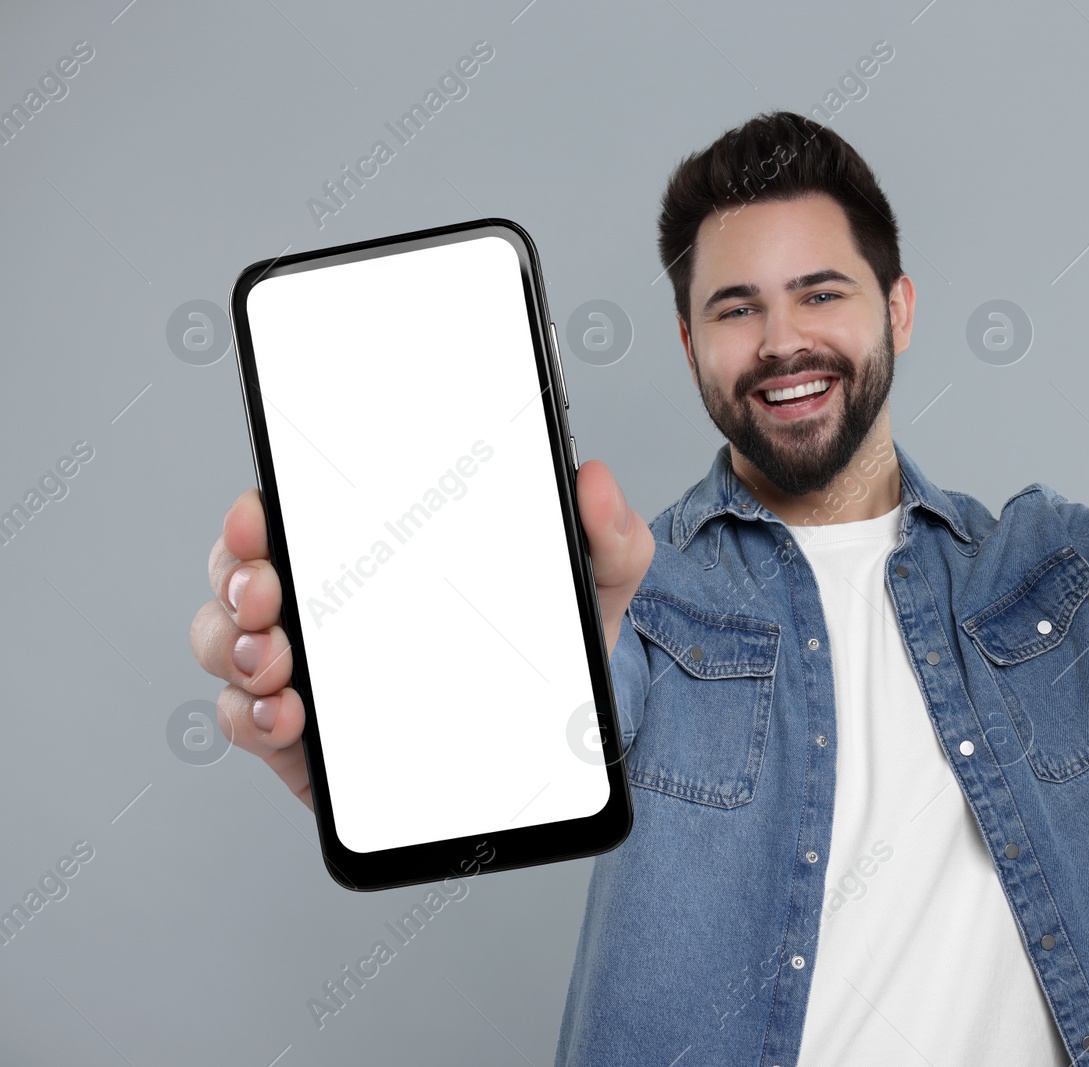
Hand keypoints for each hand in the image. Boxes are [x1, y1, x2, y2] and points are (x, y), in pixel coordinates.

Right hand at [189, 466, 653, 811]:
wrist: (559, 741)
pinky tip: (285, 716)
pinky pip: (248, 722)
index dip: (259, 510)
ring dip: (235, 647)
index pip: (295, 513)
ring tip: (277, 662)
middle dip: (236, 577)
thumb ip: (609, 534)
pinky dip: (251, 717)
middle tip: (268, 592)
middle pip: (239, 573)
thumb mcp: (592, 586)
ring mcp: (309, 671)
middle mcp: (328, 604)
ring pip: (227, 644)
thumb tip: (596, 479)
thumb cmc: (550, 644)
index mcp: (377, 550)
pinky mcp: (308, 741)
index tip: (259, 513)